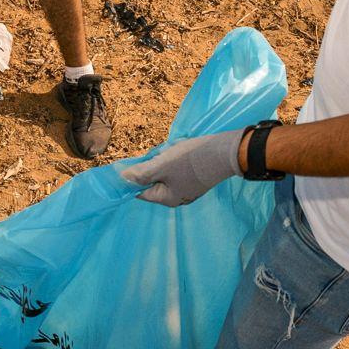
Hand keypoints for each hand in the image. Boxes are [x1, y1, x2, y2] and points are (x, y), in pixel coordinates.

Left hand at [119, 129, 242, 206]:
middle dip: (154, 164)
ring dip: (165, 158)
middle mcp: (178, 197)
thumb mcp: (161, 165)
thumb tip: (122, 179)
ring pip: (165, 171)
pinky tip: (183, 149)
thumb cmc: (190, 160)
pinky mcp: (195, 177)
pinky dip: (176, 157)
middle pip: (153, 180)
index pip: (141, 191)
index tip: (131, 162)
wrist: (225, 152)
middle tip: (161, 153)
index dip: (132, 177)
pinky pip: (177, 167)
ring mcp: (188, 187)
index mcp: (168, 199)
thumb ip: (141, 173)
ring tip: (174, 149)